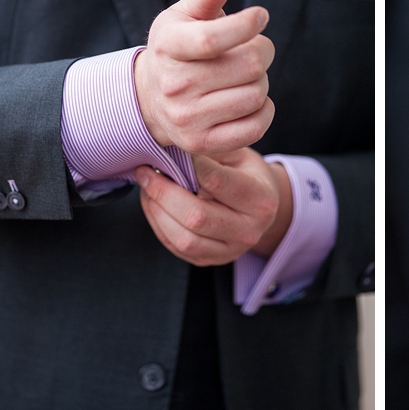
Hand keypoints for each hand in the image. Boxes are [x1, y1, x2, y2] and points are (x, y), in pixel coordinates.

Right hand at [134, 0, 275, 155]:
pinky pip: (255, 127)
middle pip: (248, 65)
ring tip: (248, 75)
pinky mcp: (202, 143)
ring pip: (255, 94)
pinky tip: (253, 99)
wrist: (150, 99)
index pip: (212, 38)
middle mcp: (174, 85)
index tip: (260, 16)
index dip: (245, 25)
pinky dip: (264, 110)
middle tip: (257, 49)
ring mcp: (187, 118)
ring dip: (262, 81)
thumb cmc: (177, 50)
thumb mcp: (184, 16)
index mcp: (168, 46)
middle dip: (262, 51)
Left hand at [135, 147, 293, 266]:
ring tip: (147, 189)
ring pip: (184, 239)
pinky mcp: (211, 260)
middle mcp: (248, 230)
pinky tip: (153, 204)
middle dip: (163, 192)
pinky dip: (158, 224)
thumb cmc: (248, 175)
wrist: (263, 208)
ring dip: (156, 211)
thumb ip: (211, 154)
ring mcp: (230, 249)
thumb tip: (173, 150)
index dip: (188, 165)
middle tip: (146, 172)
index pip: (218, 182)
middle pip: (196, 217)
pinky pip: (177, 248)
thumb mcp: (239, 156)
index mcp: (260, 199)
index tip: (169, 152)